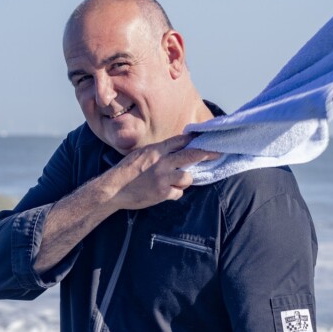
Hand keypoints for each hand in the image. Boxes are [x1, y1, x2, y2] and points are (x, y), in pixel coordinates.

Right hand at [102, 134, 219, 211]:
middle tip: (219, 153)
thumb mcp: (141, 155)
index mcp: (156, 150)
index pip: (180, 141)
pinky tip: (164, 192)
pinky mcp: (162, 193)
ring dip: (185, 180)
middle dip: (207, 153)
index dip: (194, 139)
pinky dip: (174, 193)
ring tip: (173, 182)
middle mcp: (162, 162)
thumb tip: (173, 150)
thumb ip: (158, 152)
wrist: (114, 189)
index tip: (205, 138)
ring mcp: (163, 178)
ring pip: (187, 177)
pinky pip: (178, 193)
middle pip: (191, 155)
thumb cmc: (126, 172)